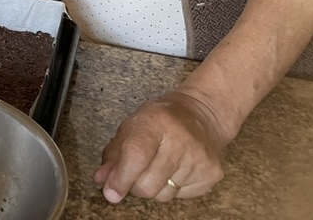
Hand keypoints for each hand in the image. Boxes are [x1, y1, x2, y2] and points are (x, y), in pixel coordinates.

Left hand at [94, 91, 226, 202]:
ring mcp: (200, 159)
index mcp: (156, 121)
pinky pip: (181, 196)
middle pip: (148, 184)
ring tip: (158, 166)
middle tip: (136, 173)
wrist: (204, 115)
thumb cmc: (162, 120)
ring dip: (153, 187)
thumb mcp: (132, 126)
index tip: (111, 193)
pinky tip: (176, 169)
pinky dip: (172, 188)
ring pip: (163, 195)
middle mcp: (181, 140)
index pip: (136, 156)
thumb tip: (101, 180)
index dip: (121, 178)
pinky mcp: (211, 174)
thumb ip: (114, 154)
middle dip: (134, 186)